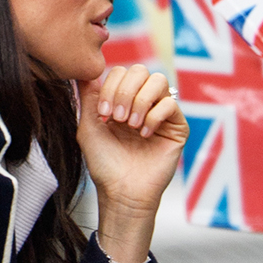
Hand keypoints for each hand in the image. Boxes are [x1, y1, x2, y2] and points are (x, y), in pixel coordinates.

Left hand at [77, 66, 188, 216]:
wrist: (122, 192)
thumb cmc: (104, 164)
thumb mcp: (89, 127)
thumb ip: (88, 97)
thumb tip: (85, 70)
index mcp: (122, 101)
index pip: (120, 72)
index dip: (111, 87)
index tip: (103, 113)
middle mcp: (142, 103)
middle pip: (140, 70)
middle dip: (125, 91)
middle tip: (118, 118)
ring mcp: (161, 114)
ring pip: (158, 81)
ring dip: (141, 101)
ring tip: (131, 126)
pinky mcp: (177, 127)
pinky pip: (171, 104)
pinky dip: (154, 116)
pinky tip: (145, 136)